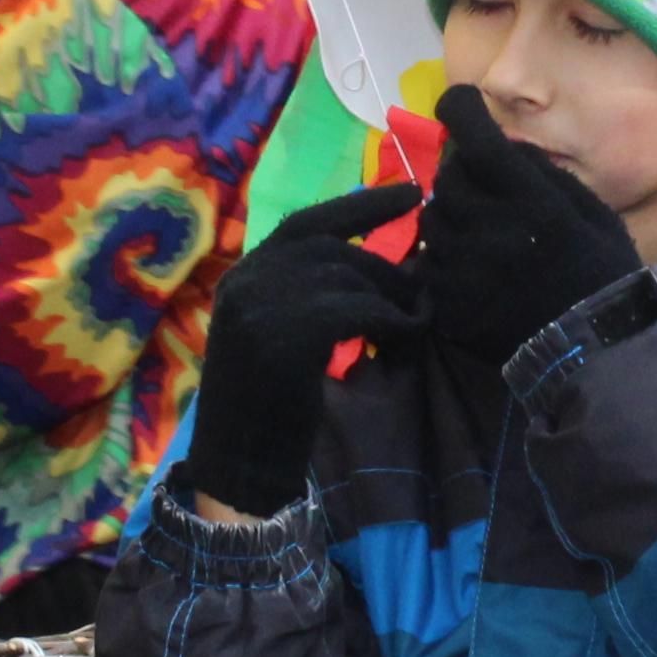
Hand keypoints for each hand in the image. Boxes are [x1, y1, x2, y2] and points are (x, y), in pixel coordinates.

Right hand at [180, 181, 422, 517]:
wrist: (236, 464)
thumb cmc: (266, 407)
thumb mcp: (279, 336)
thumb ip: (311, 295)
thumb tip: (385, 266)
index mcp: (244, 275)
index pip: (307, 222)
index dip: (362, 205)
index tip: (413, 192)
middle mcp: (248, 280)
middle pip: (335, 250)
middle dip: (387, 270)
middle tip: (420, 294)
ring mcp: (262, 306)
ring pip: (351, 277)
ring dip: (393, 299)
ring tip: (411, 325)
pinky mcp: (286, 336)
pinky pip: (359, 310)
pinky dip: (393, 322)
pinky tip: (404, 339)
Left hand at [411, 86, 649, 372]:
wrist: (595, 348)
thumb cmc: (601, 271)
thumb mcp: (592, 210)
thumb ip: (545, 173)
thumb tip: (503, 144)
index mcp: (532, 201)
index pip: (477, 138)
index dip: (460, 109)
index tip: (459, 104)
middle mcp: (491, 228)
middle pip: (448, 178)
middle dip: (463, 176)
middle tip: (484, 192)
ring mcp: (465, 268)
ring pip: (432, 219)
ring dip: (450, 216)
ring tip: (478, 233)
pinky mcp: (448, 303)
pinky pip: (428, 262)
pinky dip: (444, 258)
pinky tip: (471, 269)